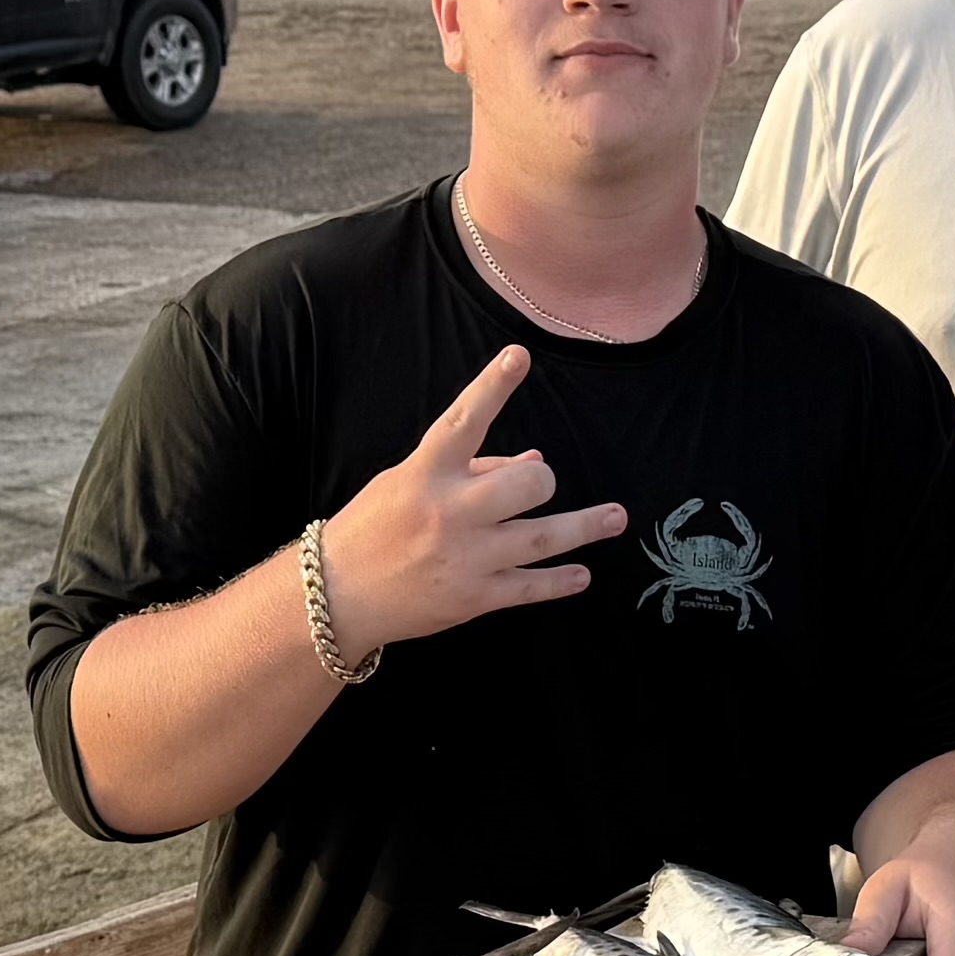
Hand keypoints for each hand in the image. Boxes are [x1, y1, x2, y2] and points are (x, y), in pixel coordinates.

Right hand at [316, 347, 626, 651]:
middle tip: (541, 487)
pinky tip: (582, 574)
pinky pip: (529, 587)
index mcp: (426, 474)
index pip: (464, 420)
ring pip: (541, 537)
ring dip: (585, 527)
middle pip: (525, 486)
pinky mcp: (474, 598)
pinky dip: (560, 581)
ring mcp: (465, 558)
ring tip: (617, 517)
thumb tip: (536, 463)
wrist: (337, 595)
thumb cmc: (374, 528)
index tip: (519, 356)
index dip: (492, 387)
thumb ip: (471, 470)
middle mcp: (449, 513)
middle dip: (540, 483)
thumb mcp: (408, 483)